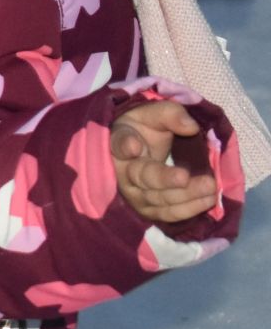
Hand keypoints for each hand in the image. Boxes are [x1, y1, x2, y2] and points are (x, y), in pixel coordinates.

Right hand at [111, 101, 218, 223]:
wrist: (143, 149)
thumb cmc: (146, 129)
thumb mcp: (155, 114)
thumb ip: (170, 115)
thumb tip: (191, 127)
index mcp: (120, 142)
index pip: (119, 143)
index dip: (125, 146)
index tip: (135, 146)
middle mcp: (123, 171)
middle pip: (143, 178)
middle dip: (168, 179)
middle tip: (194, 177)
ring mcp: (133, 193)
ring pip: (158, 199)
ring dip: (186, 196)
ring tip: (210, 187)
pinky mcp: (148, 209)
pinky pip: (167, 214)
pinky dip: (188, 209)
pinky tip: (208, 200)